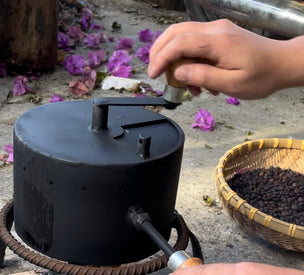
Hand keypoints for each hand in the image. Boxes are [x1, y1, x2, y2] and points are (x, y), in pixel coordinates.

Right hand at [148, 19, 303, 98]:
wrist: (281, 63)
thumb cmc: (260, 77)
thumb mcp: (231, 84)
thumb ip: (203, 76)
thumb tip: (179, 72)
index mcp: (218, 42)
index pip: (179, 43)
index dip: (161, 58)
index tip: (152, 75)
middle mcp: (215, 30)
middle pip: (176, 32)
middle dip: (159, 51)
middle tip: (155, 72)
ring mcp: (217, 30)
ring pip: (182, 34)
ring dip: (171, 54)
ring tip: (177, 79)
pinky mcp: (219, 34)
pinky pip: (193, 40)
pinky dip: (184, 55)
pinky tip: (192, 75)